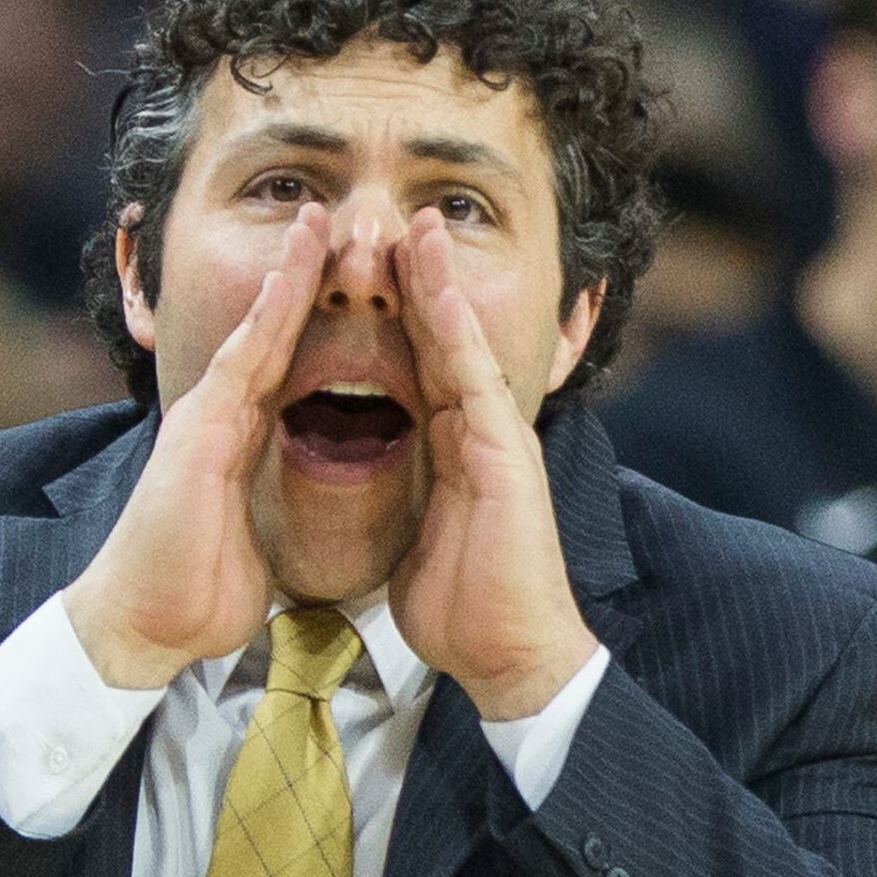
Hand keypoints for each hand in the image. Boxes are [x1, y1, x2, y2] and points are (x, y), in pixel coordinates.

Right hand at [60, 206, 328, 688]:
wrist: (147, 623)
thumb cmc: (196, 594)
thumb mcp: (253, 540)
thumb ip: (268, 509)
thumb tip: (297, 517)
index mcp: (239, 442)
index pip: (286, 367)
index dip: (313, 322)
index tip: (349, 283)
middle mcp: (221, 419)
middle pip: (271, 332)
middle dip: (300, 275)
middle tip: (330, 219)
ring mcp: (206, 419)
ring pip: (256, 330)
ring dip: (287, 273)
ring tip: (314, 220)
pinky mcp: (200, 430)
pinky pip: (241, 360)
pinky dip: (267, 314)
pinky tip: (291, 273)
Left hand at [388, 210, 595, 721]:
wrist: (509, 654)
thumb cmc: (463, 610)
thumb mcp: (414, 542)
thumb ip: (404, 504)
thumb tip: (374, 499)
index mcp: (453, 450)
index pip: (419, 368)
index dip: (396, 319)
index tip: (367, 274)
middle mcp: (478, 432)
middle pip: (442, 341)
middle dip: (419, 281)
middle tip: (396, 221)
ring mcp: (496, 438)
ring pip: (462, 345)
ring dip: (440, 285)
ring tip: (419, 227)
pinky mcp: (505, 453)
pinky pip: (476, 379)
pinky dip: (456, 331)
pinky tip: (438, 290)